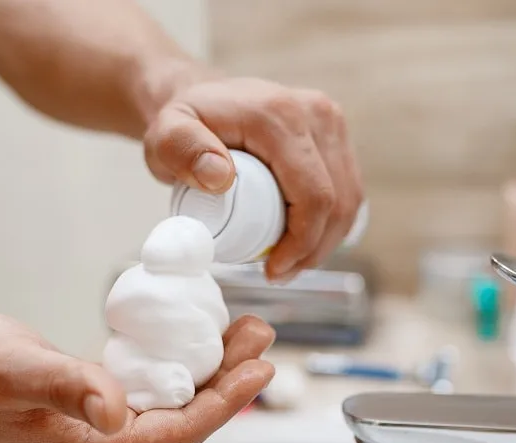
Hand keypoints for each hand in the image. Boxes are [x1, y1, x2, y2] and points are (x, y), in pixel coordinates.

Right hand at [0, 312, 274, 442]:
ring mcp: (99, 433)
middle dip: (230, 381)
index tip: (260, 368)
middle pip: (185, 419)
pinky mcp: (95, 412)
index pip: (177, 432)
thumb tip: (116, 413)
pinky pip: (153, 394)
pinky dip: (182, 367)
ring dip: (212, 371)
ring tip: (244, 331)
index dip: (224, 403)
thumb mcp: (13, 369)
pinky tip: (197, 341)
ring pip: (174, 406)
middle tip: (262, 335)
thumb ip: (67, 388)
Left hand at [143, 76, 364, 282]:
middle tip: (280, 273)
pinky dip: (330, 224)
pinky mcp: (336, 137)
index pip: (313, 193)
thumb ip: (183, 150)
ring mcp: (332, 124)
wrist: (202, 96)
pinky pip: (347, 190)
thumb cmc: (183, 122)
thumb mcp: (166, 134)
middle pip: (339, 201)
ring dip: (326, 241)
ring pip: (350, 199)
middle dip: (314, 249)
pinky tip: (304, 242)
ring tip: (290, 263)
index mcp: (281, 115)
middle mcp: (317, 114)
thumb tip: (222, 177)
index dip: (301, 242)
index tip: (272, 269)